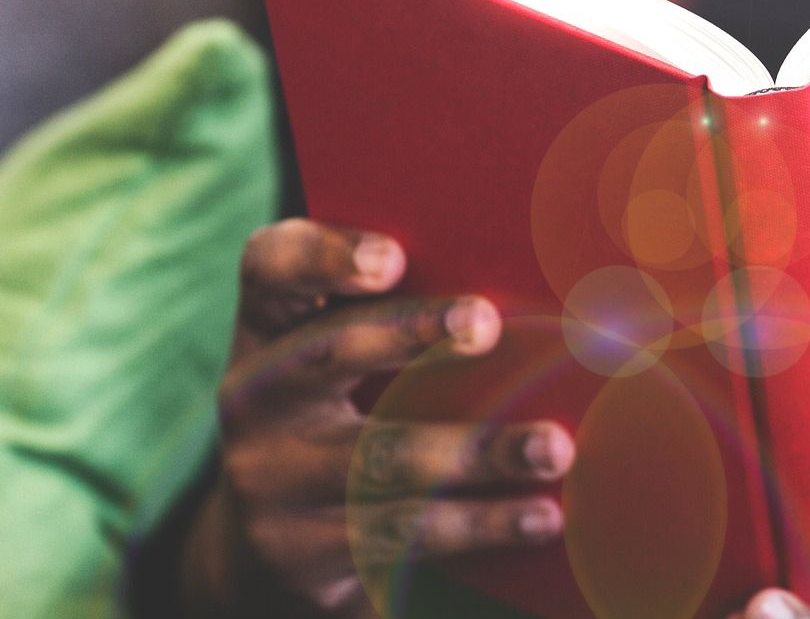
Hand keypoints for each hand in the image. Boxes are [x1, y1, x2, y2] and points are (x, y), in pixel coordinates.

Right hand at [180, 218, 575, 617]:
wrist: (268, 545)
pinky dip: (483, 522)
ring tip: (553, 446)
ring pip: (382, 460)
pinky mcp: (305, 553)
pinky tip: (542, 515)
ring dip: (479, 452)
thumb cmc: (342, 412)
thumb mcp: (342, 358)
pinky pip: (405, 534)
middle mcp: (256, 399)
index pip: (269, 268)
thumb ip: (401, 312)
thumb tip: (543, 277)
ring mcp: (273, 481)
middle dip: (409, 334)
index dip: (322, 256)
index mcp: (267, 329)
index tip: (392, 257)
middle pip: (327, 353)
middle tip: (486, 322)